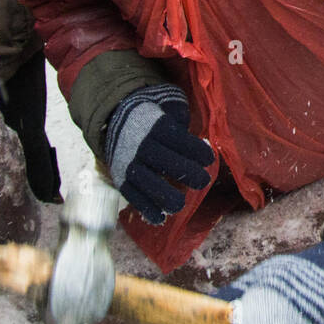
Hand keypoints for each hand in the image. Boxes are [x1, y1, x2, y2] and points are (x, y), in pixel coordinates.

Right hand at [103, 84, 212, 224]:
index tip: (209, 159)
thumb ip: (182, 117)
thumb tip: (197, 135)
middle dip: (185, 172)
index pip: (176, 138)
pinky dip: (145, 208)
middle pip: (162, 159)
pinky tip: (160, 218)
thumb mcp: (168, 105)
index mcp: (155, 125)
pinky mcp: (120, 178)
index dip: (194, 149)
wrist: (114, 118)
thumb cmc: (154, 115)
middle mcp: (140, 144)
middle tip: (203, 181)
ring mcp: (128, 162)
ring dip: (163, 195)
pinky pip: (131, 194)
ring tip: (180, 204)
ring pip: (145, 180)